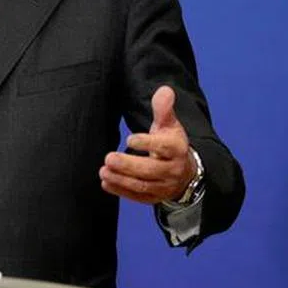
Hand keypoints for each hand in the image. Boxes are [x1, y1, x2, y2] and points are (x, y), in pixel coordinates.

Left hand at [100, 85, 196, 203]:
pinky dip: (121, 191)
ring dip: (121, 180)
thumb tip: (164, 90)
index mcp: (176, 149)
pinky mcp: (155, 198)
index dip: (147, 144)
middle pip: (150, 170)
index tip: (129, 139)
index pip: (164, 148)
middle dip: (129, 165)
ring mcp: (164, 186)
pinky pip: (138, 197)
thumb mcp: (169, 125)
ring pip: (143, 186)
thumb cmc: (171, 143)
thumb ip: (163, 108)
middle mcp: (172, 169)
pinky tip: (106, 183)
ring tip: (103, 171)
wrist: (185, 172)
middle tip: (108, 158)